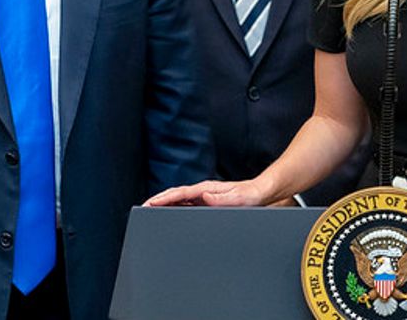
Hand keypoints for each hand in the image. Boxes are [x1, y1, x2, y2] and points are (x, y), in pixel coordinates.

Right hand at [143, 179, 268, 206]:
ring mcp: (204, 197)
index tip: (150, 203)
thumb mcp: (240, 198)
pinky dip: (175, 210)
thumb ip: (223, 198)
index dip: (164, 198)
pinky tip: (169, 217)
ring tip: (149, 214)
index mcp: (208, 188)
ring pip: (179, 201)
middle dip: (158, 201)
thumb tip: (203, 195)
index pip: (180, 193)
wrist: (263, 193)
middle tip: (142, 209)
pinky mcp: (207, 203)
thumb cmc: (253, 194)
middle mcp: (204, 191)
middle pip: (175, 195)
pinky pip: (186, 207)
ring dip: (164, 205)